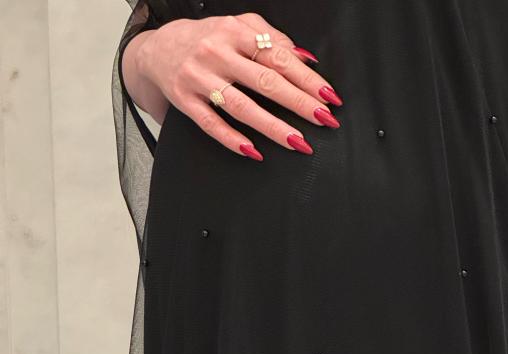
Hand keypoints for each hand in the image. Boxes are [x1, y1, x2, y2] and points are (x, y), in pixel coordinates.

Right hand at [124, 12, 342, 157]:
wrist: (157, 48)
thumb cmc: (208, 39)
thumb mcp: (238, 27)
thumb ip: (272, 38)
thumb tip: (305, 59)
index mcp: (235, 32)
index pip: (278, 57)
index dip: (306, 78)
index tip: (328, 97)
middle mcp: (217, 53)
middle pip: (265, 81)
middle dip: (298, 103)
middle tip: (323, 120)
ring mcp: (200, 78)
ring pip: (241, 106)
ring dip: (272, 126)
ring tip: (297, 141)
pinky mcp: (185, 100)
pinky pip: (211, 124)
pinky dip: (232, 139)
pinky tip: (254, 151)